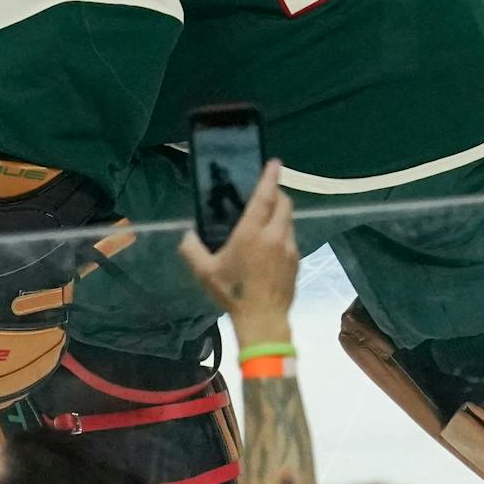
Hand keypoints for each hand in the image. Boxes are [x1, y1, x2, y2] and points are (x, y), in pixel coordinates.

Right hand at [177, 159, 298, 338]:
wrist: (263, 320)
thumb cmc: (232, 293)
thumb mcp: (204, 272)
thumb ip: (191, 249)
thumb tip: (187, 234)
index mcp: (252, 232)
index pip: (264, 197)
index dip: (269, 177)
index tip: (274, 162)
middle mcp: (275, 235)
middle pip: (284, 203)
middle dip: (277, 193)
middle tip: (265, 193)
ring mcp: (289, 248)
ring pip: (289, 220)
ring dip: (280, 214)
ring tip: (265, 219)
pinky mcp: (297, 261)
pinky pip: (291, 238)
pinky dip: (282, 232)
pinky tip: (270, 246)